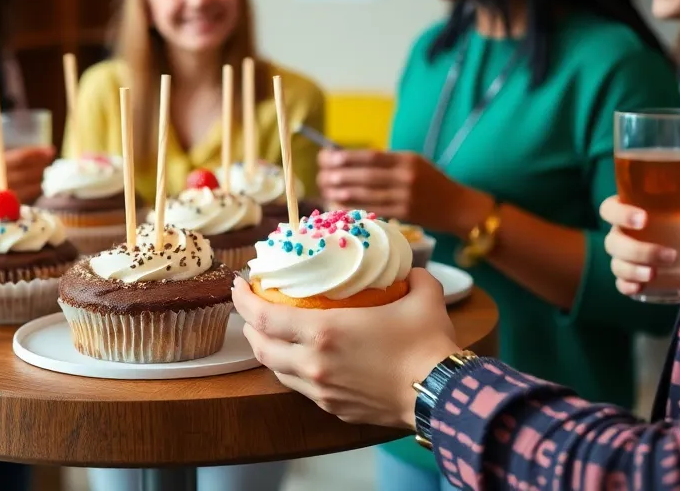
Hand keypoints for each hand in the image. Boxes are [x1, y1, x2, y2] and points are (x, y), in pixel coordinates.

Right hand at [0, 146, 55, 202]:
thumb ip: (4, 158)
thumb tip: (34, 155)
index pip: (20, 157)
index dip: (37, 153)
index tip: (50, 151)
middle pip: (27, 172)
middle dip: (41, 168)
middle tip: (50, 164)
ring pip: (27, 187)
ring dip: (39, 182)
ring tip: (44, 178)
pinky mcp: (0, 209)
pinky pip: (22, 199)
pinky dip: (31, 193)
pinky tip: (35, 188)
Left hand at [232, 270, 459, 427]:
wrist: (440, 395)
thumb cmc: (427, 344)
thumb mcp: (422, 296)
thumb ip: (413, 277)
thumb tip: (411, 269)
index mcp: (323, 332)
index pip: (263, 316)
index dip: (243, 299)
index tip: (239, 283)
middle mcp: (313, 364)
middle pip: (260, 347)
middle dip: (248, 326)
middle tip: (251, 307)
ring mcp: (322, 391)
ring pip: (277, 371)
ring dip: (268, 350)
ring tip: (271, 333)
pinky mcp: (334, 409)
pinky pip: (301, 388)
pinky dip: (292, 371)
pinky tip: (303, 360)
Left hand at [316, 149, 487, 234]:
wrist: (458, 206)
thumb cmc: (430, 182)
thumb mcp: (413, 164)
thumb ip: (386, 163)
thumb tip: (346, 161)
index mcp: (406, 159)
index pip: (369, 156)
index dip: (344, 157)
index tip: (326, 157)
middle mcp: (406, 177)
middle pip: (364, 176)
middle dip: (338, 175)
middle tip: (320, 175)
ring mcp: (405, 197)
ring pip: (365, 194)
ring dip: (341, 192)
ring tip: (325, 189)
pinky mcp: (404, 214)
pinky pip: (372, 210)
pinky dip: (353, 207)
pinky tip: (339, 205)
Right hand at [601, 182, 679, 296]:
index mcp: (637, 211)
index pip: (610, 209)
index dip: (619, 213)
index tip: (644, 219)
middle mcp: (628, 234)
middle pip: (613, 240)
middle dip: (636, 249)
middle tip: (670, 255)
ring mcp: (631, 259)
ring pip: (616, 263)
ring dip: (633, 269)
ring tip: (656, 274)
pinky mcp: (638, 280)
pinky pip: (621, 284)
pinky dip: (627, 286)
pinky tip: (640, 288)